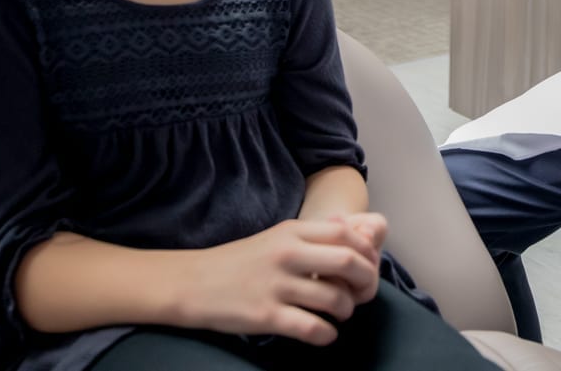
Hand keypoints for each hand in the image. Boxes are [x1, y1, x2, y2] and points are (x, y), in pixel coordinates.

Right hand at [169, 218, 380, 344]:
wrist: (193, 282)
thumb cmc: (239, 261)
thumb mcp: (275, 236)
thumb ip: (310, 233)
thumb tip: (347, 225)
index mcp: (291, 232)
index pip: (345, 233)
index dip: (366, 250)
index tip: (367, 266)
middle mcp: (287, 254)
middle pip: (348, 261)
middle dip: (365, 280)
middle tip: (362, 294)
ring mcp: (276, 285)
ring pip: (334, 298)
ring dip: (346, 310)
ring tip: (339, 314)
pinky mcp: (266, 316)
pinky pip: (312, 327)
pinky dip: (327, 334)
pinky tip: (324, 333)